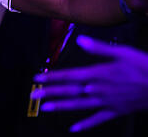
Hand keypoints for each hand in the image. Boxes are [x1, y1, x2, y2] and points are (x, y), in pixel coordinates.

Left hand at [31, 35, 147, 131]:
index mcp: (98, 74)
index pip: (69, 76)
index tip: (37, 78)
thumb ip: (99, 48)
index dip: (52, 77)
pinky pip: (97, 120)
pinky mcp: (115, 111)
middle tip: (33, 94)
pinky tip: (73, 129)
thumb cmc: (144, 67)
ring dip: (61, 106)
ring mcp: (106, 102)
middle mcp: (98, 89)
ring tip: (44, 108)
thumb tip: (80, 41)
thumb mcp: (122, 53)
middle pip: (69, 91)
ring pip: (78, 105)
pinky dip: (85, 124)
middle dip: (49, 92)